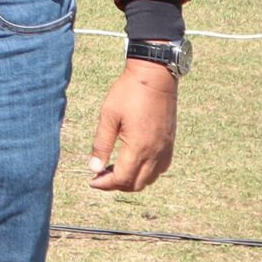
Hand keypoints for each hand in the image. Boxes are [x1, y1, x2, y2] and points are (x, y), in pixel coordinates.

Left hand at [88, 61, 178, 191]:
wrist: (155, 77)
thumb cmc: (129, 92)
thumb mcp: (108, 116)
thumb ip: (101, 144)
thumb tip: (94, 168)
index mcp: (138, 147)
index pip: (122, 179)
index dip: (105, 184)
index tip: (92, 180)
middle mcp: (155, 153)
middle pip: (137, 184)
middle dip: (117, 185)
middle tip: (101, 176)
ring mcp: (165, 149)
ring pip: (150, 179)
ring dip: (132, 180)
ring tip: (114, 169)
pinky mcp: (169, 143)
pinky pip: (160, 169)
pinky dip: (146, 173)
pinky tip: (134, 162)